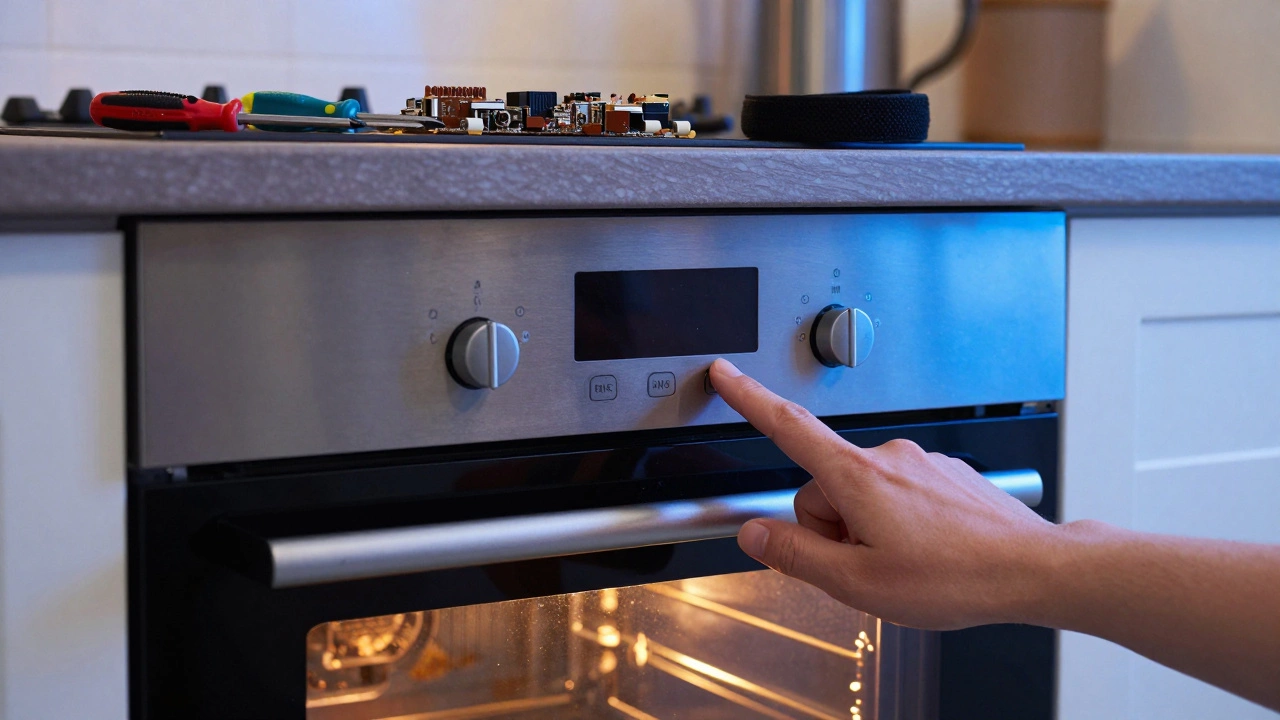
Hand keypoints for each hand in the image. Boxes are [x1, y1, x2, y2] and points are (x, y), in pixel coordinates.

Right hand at [708, 358, 1060, 629]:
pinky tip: (929, 551)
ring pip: (864, 495)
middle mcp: (888, 457)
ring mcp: (921, 462)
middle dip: (832, 527)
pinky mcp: (946, 474)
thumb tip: (756, 535)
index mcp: (857, 478)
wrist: (1032, 570)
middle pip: (825, 487)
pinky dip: (901, 523)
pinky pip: (900, 495)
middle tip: (865, 564)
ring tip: (906, 563)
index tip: (725, 374)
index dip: (749, 398)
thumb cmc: (956, 577)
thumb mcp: (858, 583)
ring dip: (869, 529)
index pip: (788, 426)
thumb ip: (796, 556)